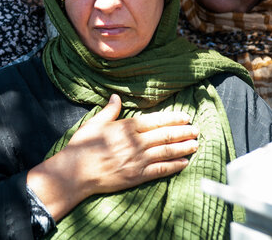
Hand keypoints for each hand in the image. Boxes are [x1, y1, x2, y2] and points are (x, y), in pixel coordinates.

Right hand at [27, 94, 198, 220]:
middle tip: (196, 130)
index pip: (155, 120)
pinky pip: (160, 170)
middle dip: (183, 132)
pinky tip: (184, 163)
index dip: (172, 119)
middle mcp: (134, 142)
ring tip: (195, 144)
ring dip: (183, 147)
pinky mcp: (136, 176)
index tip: (185, 117)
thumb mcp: (94, 123)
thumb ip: (109, 110)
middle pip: (165, 135)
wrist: (75, 173)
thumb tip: (116, 97)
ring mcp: (137, 160)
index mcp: (125, 127)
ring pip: (166, 151)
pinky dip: (174, 166)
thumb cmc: (81, 147)